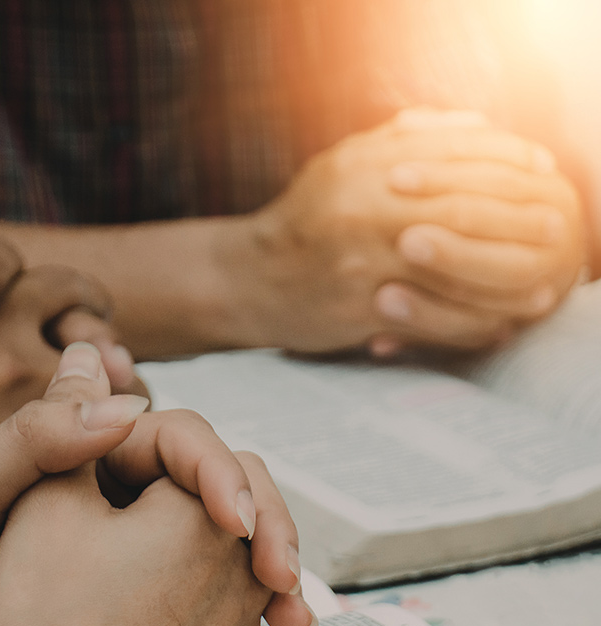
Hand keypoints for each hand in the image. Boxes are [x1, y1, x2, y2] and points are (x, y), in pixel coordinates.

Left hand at [0, 341, 308, 625]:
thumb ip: (32, 441)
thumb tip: (126, 399)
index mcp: (72, 463)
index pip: (174, 443)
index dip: (221, 475)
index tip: (243, 523)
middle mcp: (100, 508)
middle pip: (209, 503)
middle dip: (261, 531)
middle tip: (285, 579)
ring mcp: (110, 571)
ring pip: (212, 566)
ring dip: (259, 590)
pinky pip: (190, 624)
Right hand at [223, 109, 586, 354]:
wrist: (244, 281)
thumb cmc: (300, 224)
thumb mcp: (343, 164)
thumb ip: (403, 139)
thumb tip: (473, 126)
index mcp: (367, 164)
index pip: (461, 153)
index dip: (511, 162)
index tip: (543, 175)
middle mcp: (367, 204)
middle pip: (469, 205)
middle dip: (520, 218)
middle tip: (557, 230)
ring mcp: (365, 258)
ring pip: (460, 264)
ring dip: (507, 275)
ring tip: (540, 283)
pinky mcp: (360, 306)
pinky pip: (435, 317)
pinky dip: (474, 322)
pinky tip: (499, 322)